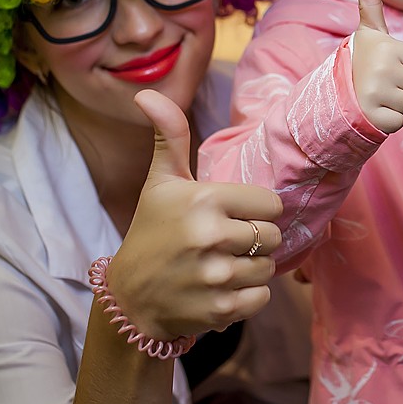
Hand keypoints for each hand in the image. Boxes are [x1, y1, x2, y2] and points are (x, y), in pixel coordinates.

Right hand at [105, 90, 283, 338]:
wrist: (130, 298)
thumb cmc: (152, 232)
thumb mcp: (160, 183)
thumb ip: (168, 137)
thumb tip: (147, 94)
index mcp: (203, 199)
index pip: (270, 203)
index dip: (254, 211)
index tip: (232, 216)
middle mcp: (211, 236)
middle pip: (272, 236)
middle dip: (254, 240)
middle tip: (225, 243)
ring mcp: (216, 275)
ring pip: (269, 267)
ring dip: (251, 268)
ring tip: (221, 266)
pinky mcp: (221, 309)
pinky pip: (262, 297)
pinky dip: (247, 296)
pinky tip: (220, 289)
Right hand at [350, 0, 402, 133]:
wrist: (334, 91)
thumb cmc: (361, 59)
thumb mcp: (369, 34)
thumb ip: (371, 7)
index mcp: (387, 47)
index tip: (392, 64)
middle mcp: (382, 69)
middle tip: (385, 82)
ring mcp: (377, 94)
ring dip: (399, 104)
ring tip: (380, 94)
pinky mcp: (374, 117)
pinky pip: (399, 122)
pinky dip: (389, 119)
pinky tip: (375, 109)